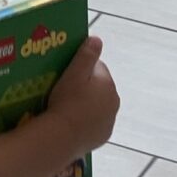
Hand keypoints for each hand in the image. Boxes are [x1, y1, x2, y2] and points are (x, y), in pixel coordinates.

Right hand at [48, 35, 119, 155]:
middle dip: (86, 87)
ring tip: (66, 108)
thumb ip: (86, 55)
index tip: (67, 74)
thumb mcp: (73, 73)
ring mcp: (110, 120)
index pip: (97, 68)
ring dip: (87, 104)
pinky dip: (87, 121)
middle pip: (99, 88)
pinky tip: (72, 122)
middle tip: (64, 91)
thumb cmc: (66, 102)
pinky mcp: (103, 136)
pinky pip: (95, 123)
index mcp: (108, 83)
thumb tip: (97, 39)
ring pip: (98, 106)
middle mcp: (114, 101)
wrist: (61, 137)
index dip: (81, 68)